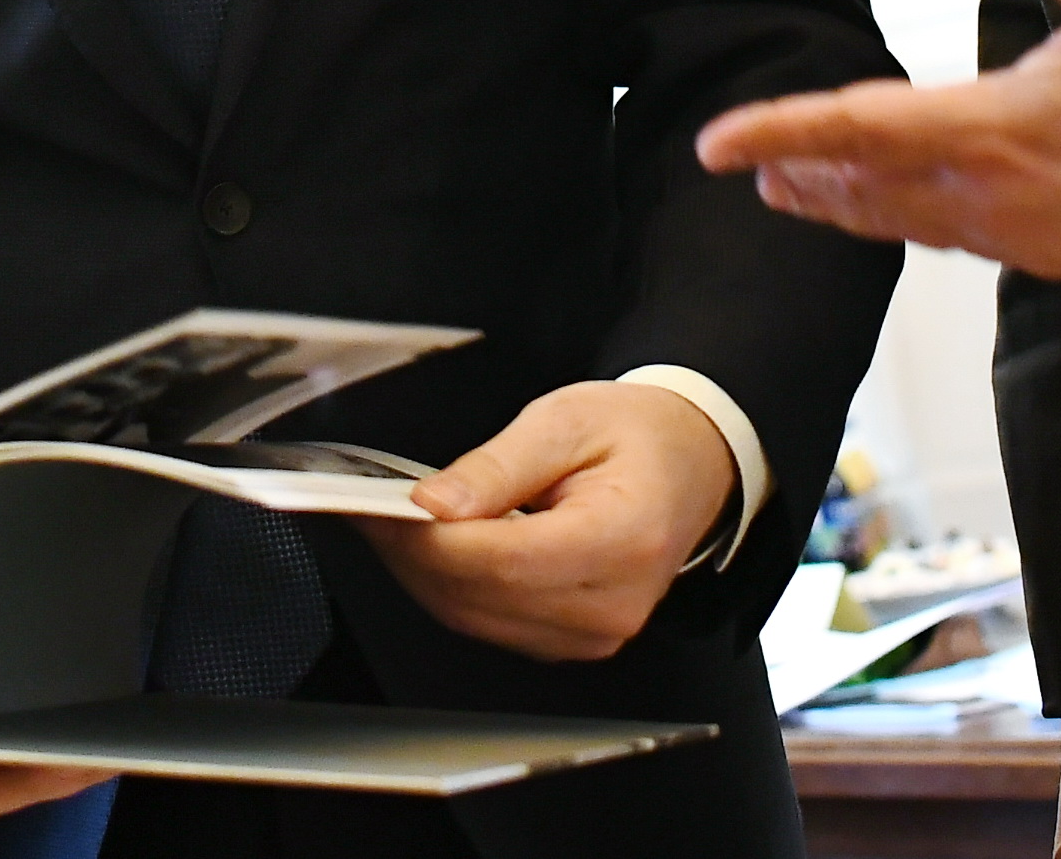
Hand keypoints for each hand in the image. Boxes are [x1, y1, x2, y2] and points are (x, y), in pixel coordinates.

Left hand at [358, 382, 735, 661]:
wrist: (690, 463)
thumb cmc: (638, 436)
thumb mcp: (566, 420)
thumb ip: (498, 465)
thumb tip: (435, 504)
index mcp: (625, 539)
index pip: (505, 561)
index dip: (432, 540)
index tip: (383, 508)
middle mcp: (614, 603)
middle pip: (483, 597)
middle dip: (415, 554)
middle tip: (370, 507)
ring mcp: (596, 632)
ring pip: (477, 618)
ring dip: (425, 573)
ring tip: (394, 522)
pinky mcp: (575, 640)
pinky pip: (493, 624)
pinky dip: (453, 588)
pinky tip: (436, 549)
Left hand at [694, 0, 1060, 284]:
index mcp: (1001, 129)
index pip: (861, 130)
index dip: (781, 133)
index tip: (716, 145)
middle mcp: (998, 195)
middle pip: (868, 191)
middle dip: (802, 177)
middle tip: (745, 168)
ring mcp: (1028, 235)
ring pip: (910, 225)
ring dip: (850, 205)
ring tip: (804, 194)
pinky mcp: (1060, 255)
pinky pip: (961, 241)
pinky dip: (911, 224)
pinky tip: (911, 211)